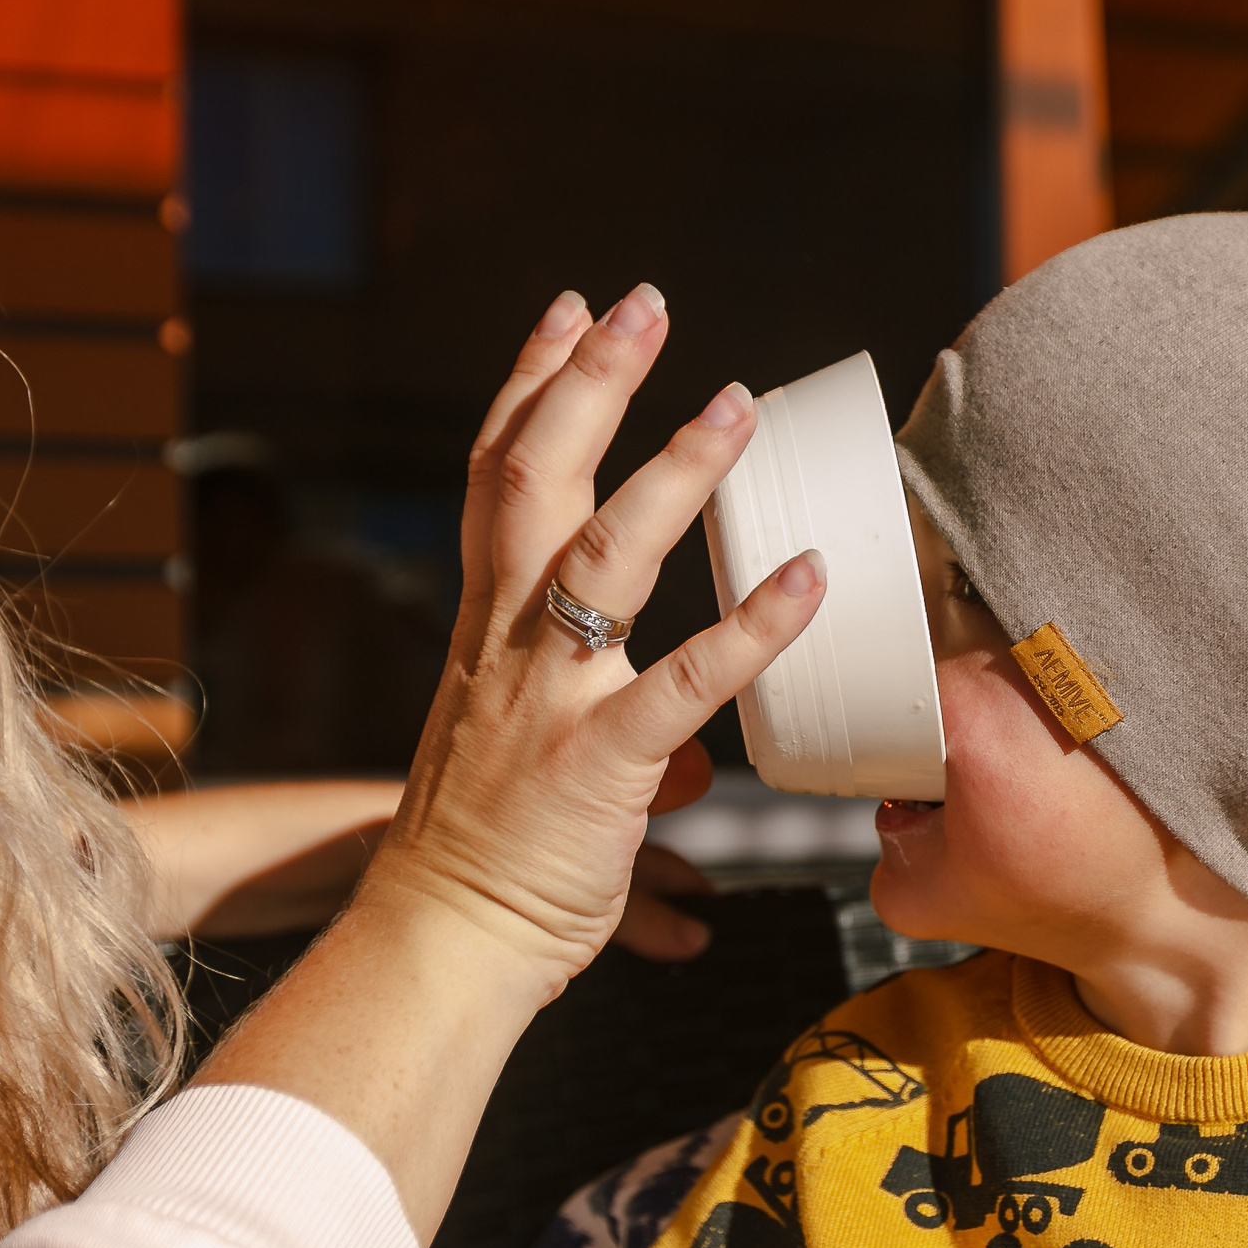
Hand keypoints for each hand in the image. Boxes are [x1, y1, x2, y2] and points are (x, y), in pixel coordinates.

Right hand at [355, 283, 824, 997]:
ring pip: (602, 554)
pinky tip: (807, 580)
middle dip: (587, 380)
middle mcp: (508, 644)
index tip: (569, 312)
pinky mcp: (598, 764)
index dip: (533, 386)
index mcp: (490, 631)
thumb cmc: (490, 863)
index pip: (498, 477)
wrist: (440, 946)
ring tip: (736, 403)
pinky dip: (751, 626)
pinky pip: (685, 682)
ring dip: (673, 470)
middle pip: (532, 477)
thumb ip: (626, 745)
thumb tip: (696, 761)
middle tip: (641, 302)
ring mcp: (549, 698)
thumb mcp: (546, 774)